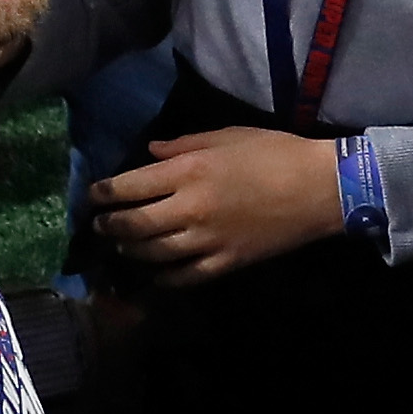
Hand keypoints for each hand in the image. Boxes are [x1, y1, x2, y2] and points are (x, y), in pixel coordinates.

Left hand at [90, 125, 342, 285]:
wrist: (319, 189)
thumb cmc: (274, 152)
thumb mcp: (226, 136)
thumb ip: (182, 145)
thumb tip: (149, 154)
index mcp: (188, 171)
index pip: (130, 186)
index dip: (104, 192)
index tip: (93, 195)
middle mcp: (189, 208)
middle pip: (134, 225)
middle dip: (109, 225)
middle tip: (100, 224)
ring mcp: (206, 240)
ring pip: (153, 253)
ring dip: (130, 250)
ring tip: (122, 245)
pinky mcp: (225, 262)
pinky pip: (184, 276)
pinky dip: (163, 277)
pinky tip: (155, 274)